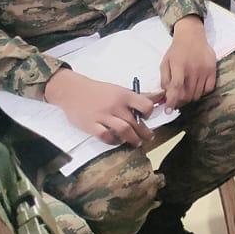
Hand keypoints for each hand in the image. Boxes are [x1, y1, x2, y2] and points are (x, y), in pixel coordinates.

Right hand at [44, 69, 161, 147]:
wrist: (73, 91)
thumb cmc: (100, 91)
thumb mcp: (121, 90)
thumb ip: (139, 96)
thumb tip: (160, 95)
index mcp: (124, 95)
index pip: (145, 105)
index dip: (149, 113)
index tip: (148, 117)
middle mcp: (115, 105)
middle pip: (135, 122)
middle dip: (144, 132)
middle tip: (149, 137)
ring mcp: (103, 116)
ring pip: (123, 130)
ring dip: (133, 139)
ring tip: (137, 143)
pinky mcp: (91, 125)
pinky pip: (106, 136)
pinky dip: (114, 141)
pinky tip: (118, 141)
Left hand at [160, 16, 216, 109]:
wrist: (192, 35)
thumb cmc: (176, 50)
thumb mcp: (165, 62)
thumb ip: (164, 79)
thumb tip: (166, 96)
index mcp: (179, 66)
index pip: (176, 88)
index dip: (172, 101)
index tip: (169, 111)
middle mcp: (193, 69)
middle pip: (187, 94)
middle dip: (180, 101)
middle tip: (176, 99)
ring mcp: (205, 69)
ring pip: (197, 94)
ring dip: (190, 97)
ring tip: (186, 92)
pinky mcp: (213, 69)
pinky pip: (209, 89)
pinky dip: (202, 92)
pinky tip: (197, 87)